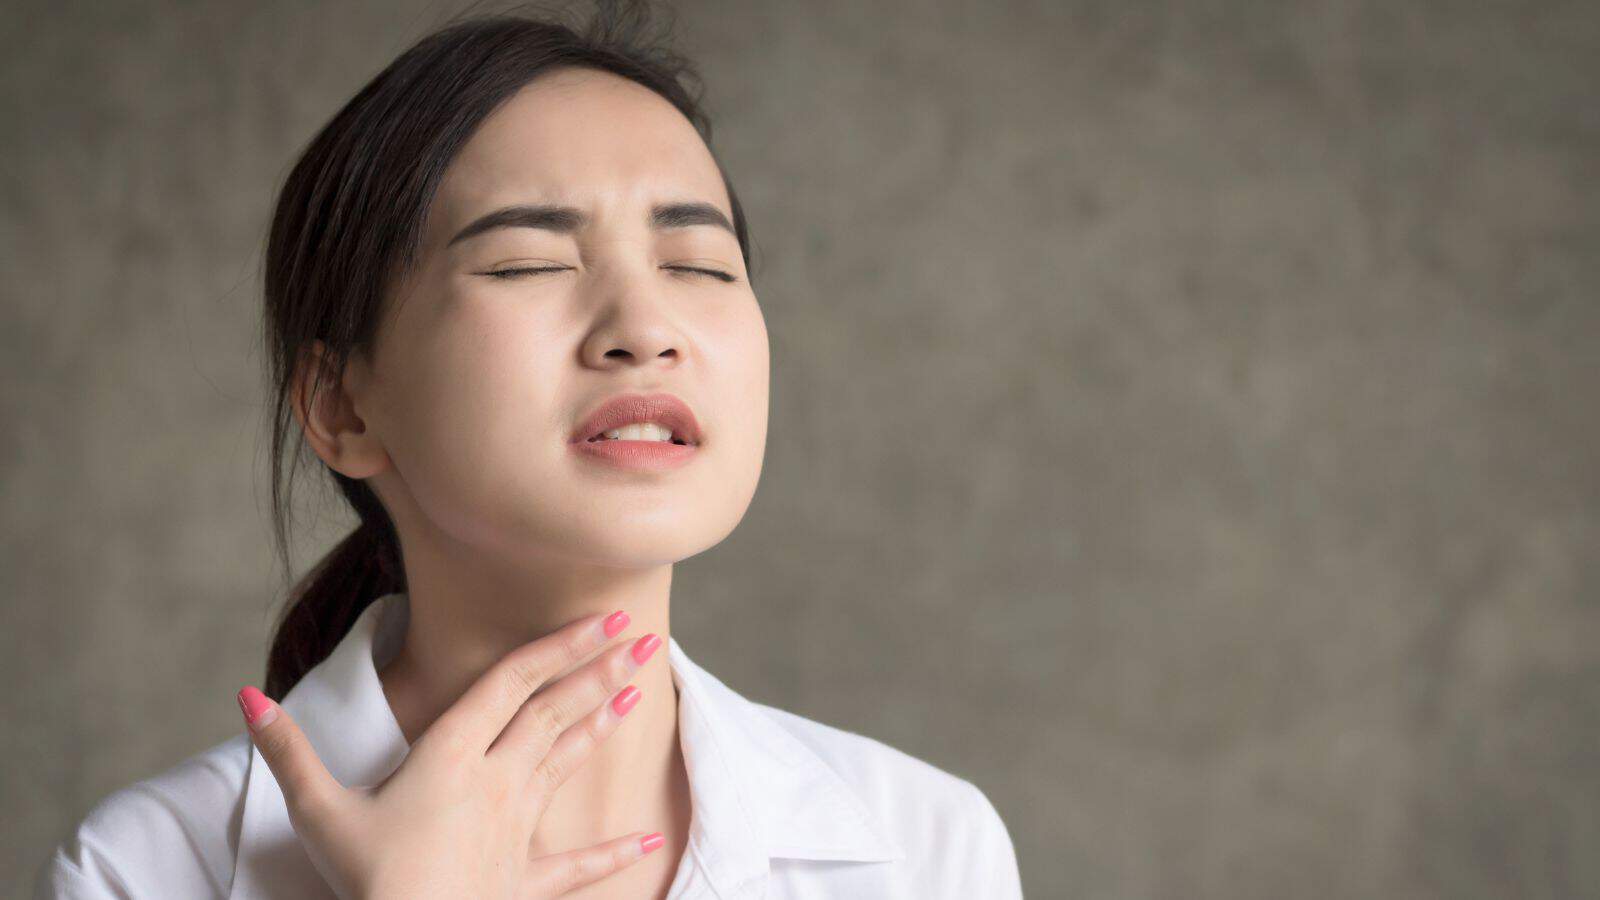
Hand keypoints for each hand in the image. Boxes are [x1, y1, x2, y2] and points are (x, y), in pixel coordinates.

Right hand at [235, 609, 665, 898]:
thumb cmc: (363, 882)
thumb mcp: (317, 812)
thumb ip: (287, 751)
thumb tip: (246, 695)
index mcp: (451, 756)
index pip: (512, 683)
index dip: (558, 646)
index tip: (602, 619)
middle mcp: (496, 782)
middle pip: (554, 712)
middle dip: (599, 671)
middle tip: (643, 638)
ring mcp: (517, 831)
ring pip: (568, 763)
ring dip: (603, 725)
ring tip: (639, 691)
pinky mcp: (525, 882)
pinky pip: (577, 865)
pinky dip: (613, 853)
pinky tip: (651, 840)